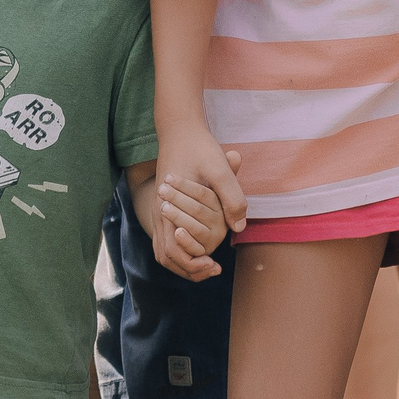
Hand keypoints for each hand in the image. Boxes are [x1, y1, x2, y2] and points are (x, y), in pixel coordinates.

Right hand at [150, 122, 244, 281]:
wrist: (178, 129)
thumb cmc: (199, 147)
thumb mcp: (219, 169)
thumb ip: (231, 197)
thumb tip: (239, 227)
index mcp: (169, 207)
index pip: (173, 251)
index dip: (193, 265)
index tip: (215, 266)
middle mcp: (159, 213)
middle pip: (166, 256)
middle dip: (189, 269)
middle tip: (213, 269)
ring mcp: (159, 211)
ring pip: (163, 250)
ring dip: (184, 262)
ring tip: (207, 264)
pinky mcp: (163, 207)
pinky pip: (166, 238)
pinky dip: (181, 249)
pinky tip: (200, 248)